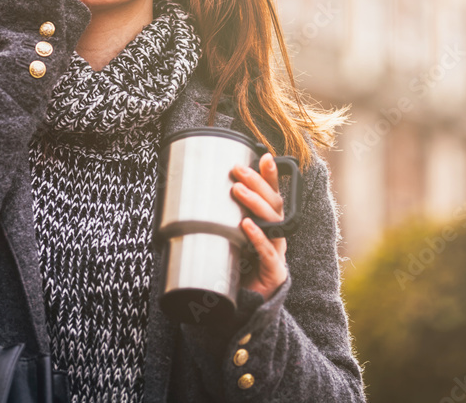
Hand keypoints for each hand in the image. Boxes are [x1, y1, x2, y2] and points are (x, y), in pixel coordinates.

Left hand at [230, 153, 287, 300]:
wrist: (247, 309)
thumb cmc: (236, 270)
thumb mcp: (226, 240)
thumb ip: (217, 222)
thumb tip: (187, 199)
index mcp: (269, 226)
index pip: (273, 195)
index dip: (271, 176)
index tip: (265, 155)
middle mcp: (277, 236)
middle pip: (274, 204)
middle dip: (258, 183)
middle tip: (239, 170)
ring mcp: (278, 254)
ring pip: (273, 223)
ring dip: (255, 203)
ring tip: (237, 190)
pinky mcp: (274, 273)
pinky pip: (268, 252)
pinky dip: (257, 237)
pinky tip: (246, 226)